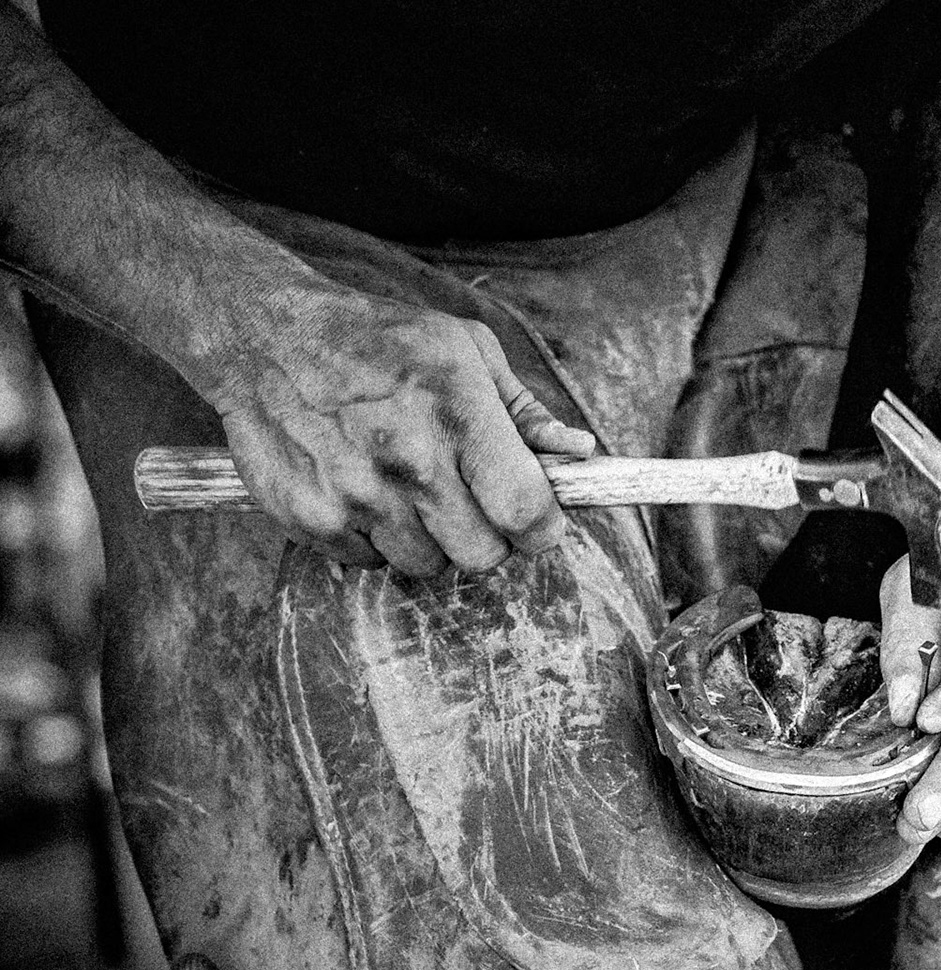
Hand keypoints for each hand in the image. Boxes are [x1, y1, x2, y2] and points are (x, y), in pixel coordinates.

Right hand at [207, 284, 596, 575]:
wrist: (264, 334)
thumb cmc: (381, 340)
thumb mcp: (466, 349)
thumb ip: (526, 410)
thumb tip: (580, 454)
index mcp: (458, 415)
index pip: (526, 512)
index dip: (543, 528)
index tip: (539, 520)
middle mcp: (408, 462)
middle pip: (483, 557)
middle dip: (488, 536)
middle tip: (469, 500)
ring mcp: (356, 496)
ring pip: (427, 566)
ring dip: (430, 539)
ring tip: (408, 486)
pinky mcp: (312, 520)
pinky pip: (370, 562)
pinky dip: (375, 539)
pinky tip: (363, 488)